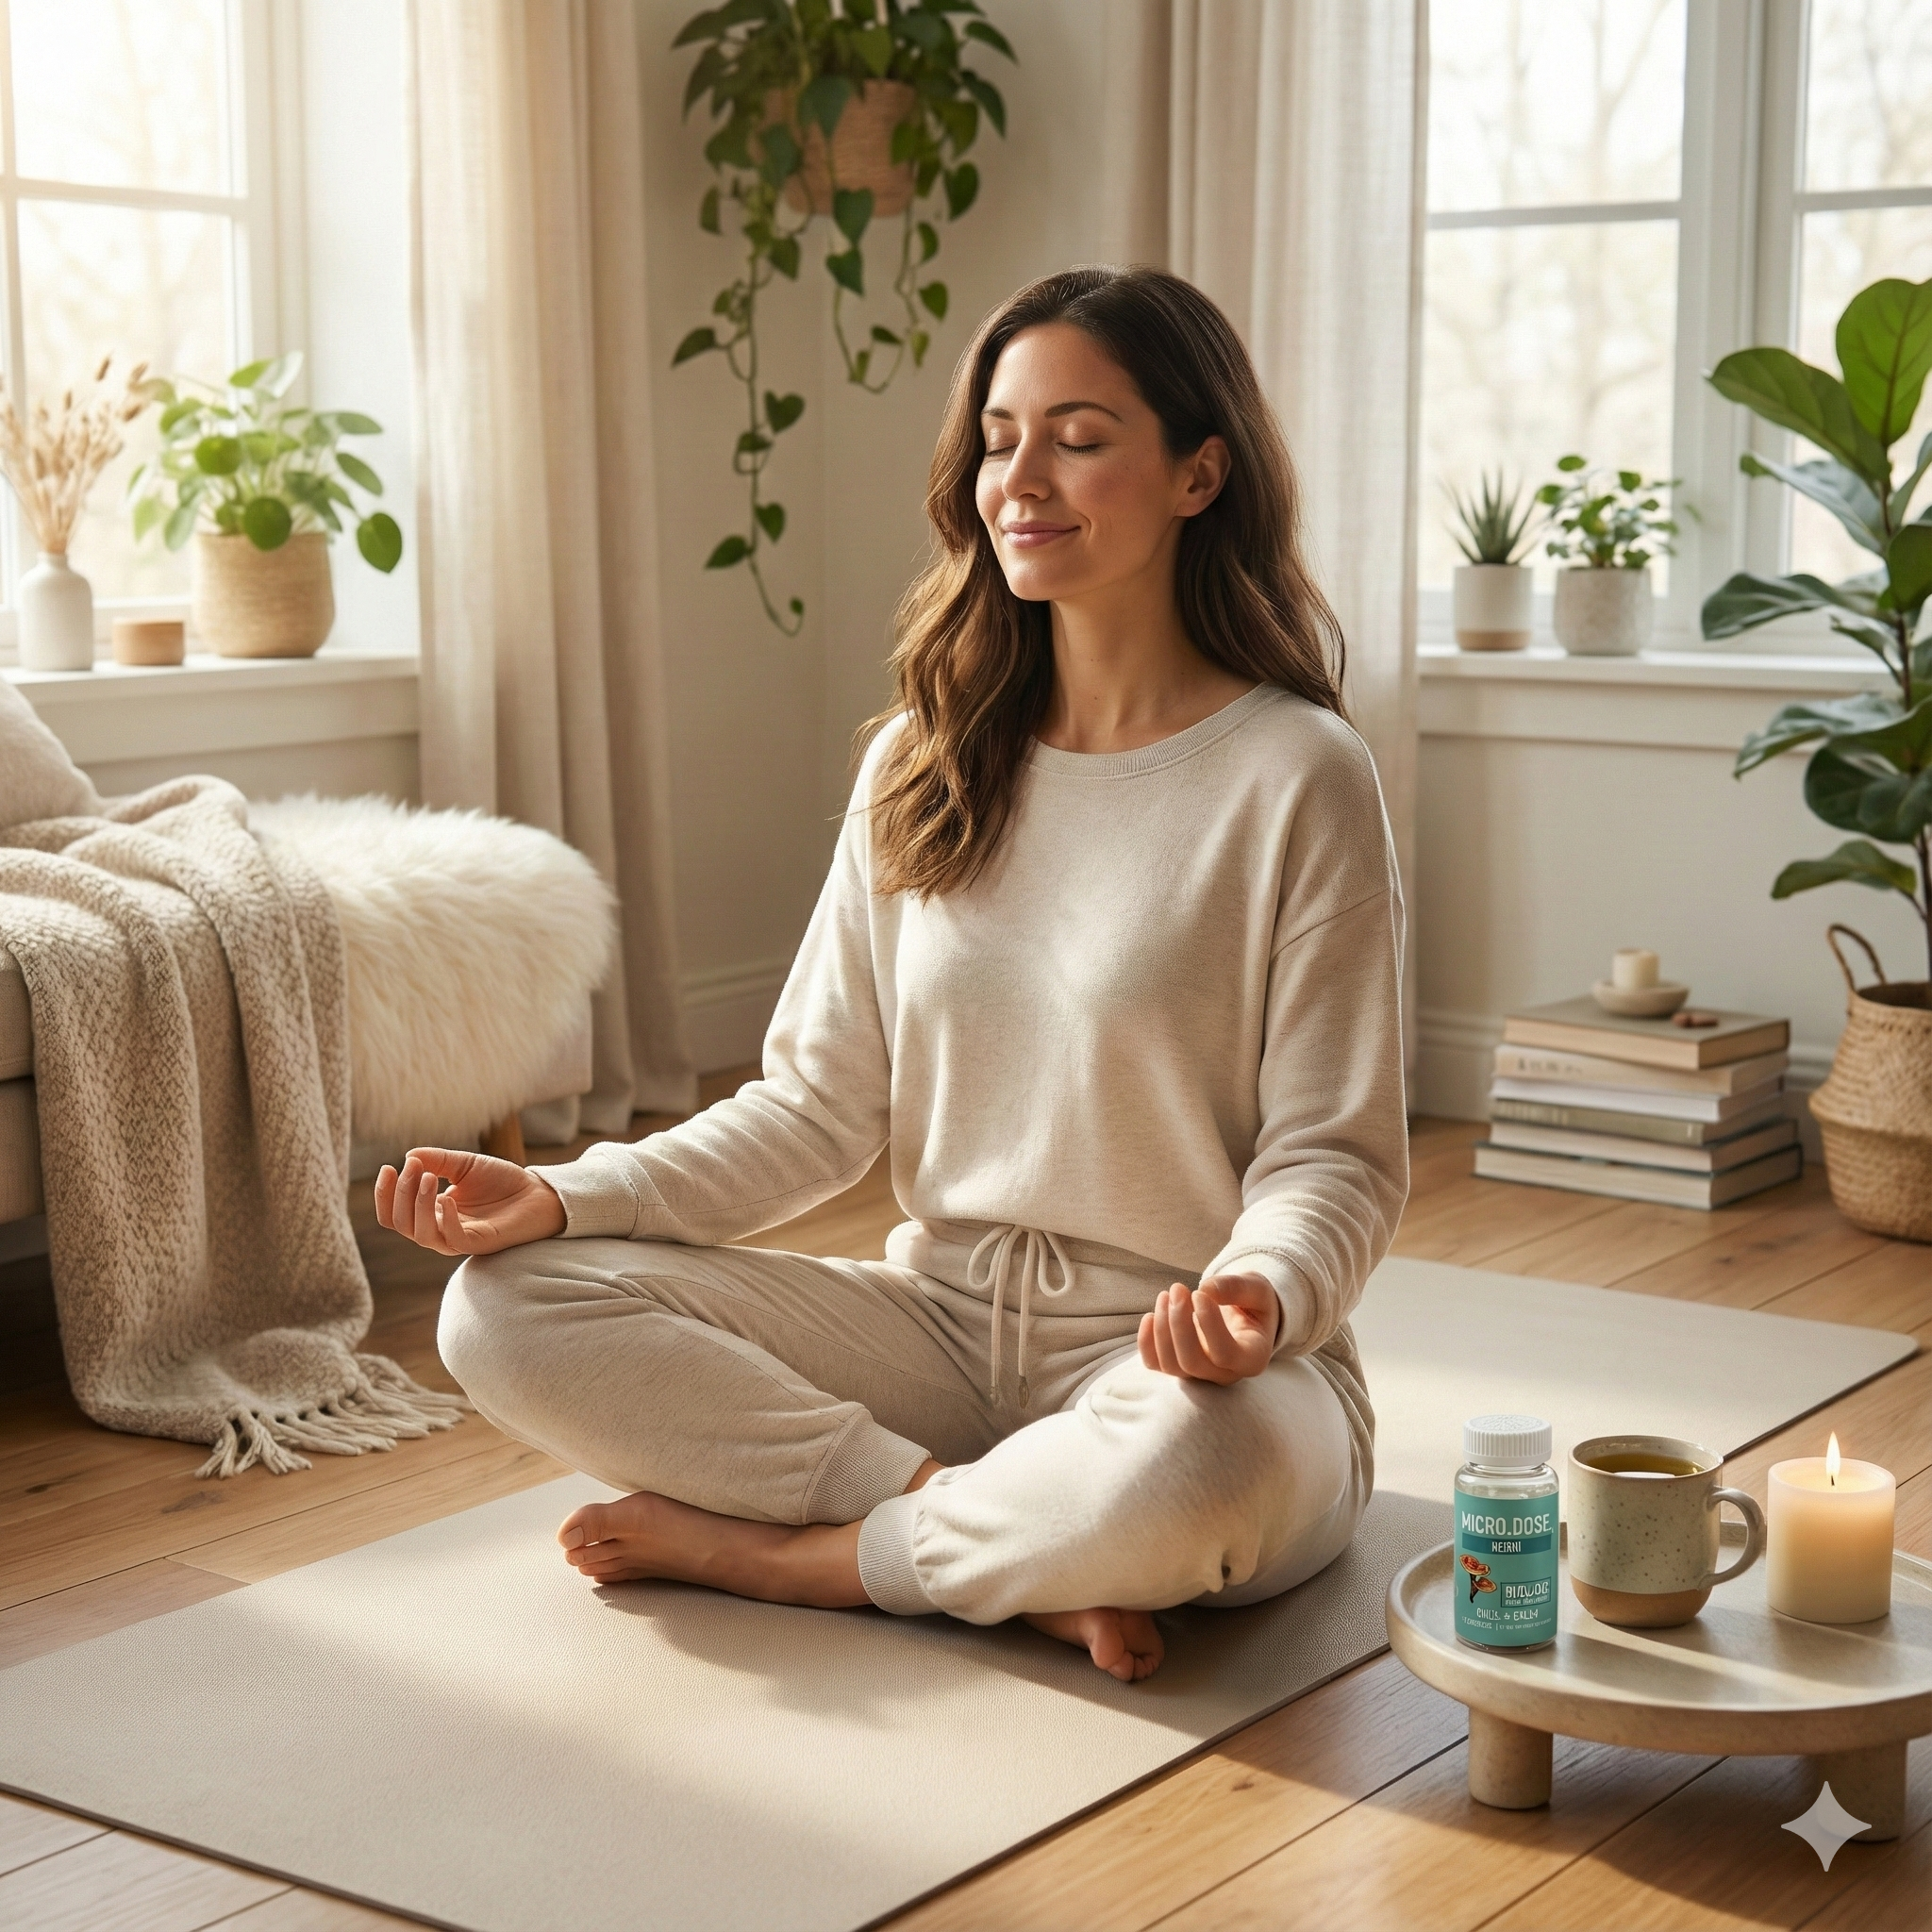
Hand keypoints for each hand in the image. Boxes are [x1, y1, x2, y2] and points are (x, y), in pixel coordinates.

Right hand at [374, 1147, 565, 1255]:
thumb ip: (437, 1160)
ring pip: (422, 1235)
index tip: (387, 1167)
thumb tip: (408, 1156)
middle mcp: (440, 1230)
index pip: (393, 1215)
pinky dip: (447, 1220)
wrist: (538, 1192)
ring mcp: (459, 1239)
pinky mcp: (480, 1244)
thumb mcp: (464, 1164)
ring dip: (418, 1205)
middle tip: (412, 1167)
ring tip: (427, 1178)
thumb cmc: (501, 1181)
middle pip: (402, 1224)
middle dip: (400, 1194)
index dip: (385, 1194)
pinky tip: (449, 1197)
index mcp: (432, 1214)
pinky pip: (454, 1240)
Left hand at [1138, 1274, 1279, 1384]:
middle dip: (1178, 1323)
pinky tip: (1150, 1315)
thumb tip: (1205, 1289)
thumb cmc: (1254, 1302)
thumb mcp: (1256, 1288)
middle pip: (1192, 1362)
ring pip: (1171, 1365)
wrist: (1246, 1315)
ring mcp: (1200, 1373)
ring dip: (1161, 1328)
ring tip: (1166, 1295)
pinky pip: (1155, 1364)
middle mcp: (1225, 1373)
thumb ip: (1237, 1287)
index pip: (1225, 1353)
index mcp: (1251, 1357)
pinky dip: (1146, 1342)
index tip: (1198, 1292)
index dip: (1208, 1324)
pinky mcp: (1179, 1366)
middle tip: (1177, 1288)